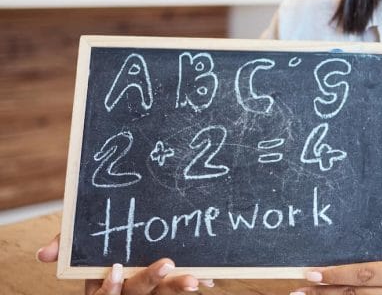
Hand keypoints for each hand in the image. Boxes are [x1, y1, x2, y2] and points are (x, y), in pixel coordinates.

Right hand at [36, 234, 213, 293]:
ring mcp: (151, 290)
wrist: (130, 222)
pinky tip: (210, 278)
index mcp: (105, 284)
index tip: (117, 269)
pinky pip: (180, 288)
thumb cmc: (101, 236)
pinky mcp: (170, 285)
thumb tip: (44, 254)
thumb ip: (66, 242)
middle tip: (167, 263)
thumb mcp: (83, 237)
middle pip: (137, 294)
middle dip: (151, 281)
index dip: (110, 287)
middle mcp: (127, 291)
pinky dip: (197, 282)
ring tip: (196, 280)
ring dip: (178, 287)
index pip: (105, 294)